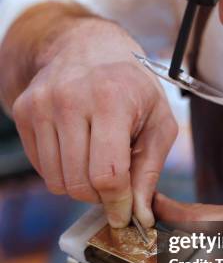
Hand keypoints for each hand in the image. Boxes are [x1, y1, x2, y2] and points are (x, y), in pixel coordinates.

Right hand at [12, 19, 176, 226]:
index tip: (124, 214)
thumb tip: (139, 216)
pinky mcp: (24, 111)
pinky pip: (41, 168)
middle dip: (100, 195)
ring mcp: (41, 105)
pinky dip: (62, 171)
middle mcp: (70, 100)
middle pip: (79, 183)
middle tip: (115, 183)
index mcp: (111, 100)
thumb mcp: (159, 122)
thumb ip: (150, 170)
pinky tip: (78, 150)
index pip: (108, 173)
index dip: (118, 202)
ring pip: (57, 181)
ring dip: (80, 185)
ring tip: (97, 162)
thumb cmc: (132, 86)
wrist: (88, 47)